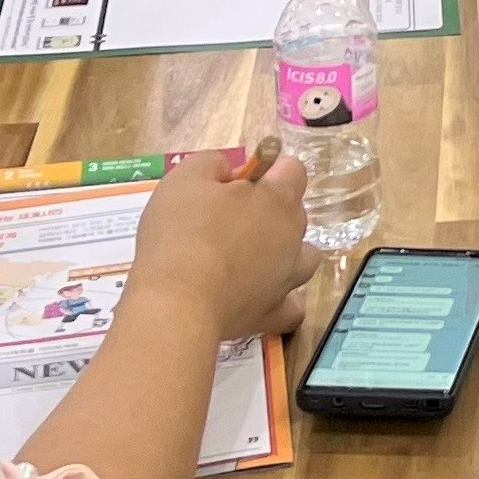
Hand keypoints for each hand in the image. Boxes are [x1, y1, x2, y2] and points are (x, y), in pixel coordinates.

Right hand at [131, 141, 316, 339]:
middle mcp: (293, 236)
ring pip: (303, 256)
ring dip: (284, 252)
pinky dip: (280, 300)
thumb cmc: (180, 232)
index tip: (233, 182)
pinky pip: (291, 306)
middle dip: (266, 210)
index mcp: (278, 198)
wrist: (175, 302)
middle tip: (222, 220)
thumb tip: (229, 171)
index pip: (293, 169)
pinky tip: (260, 296)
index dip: (265, 170)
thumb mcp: (185, 178)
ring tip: (247, 257)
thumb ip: (212, 163)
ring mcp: (287, 278)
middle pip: (294, 212)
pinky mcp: (272, 315)